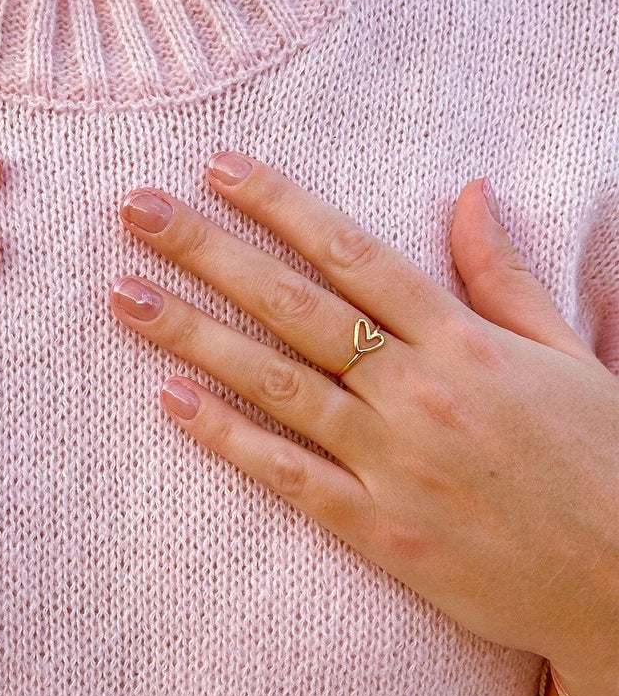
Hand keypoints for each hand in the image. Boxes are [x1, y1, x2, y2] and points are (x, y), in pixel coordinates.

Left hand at [109, 152, 618, 695]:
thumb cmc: (602, 454)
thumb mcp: (565, 351)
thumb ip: (503, 273)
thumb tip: (467, 192)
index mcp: (462, 337)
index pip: (351, 251)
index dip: (278, 203)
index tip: (218, 167)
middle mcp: (418, 389)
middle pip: (293, 303)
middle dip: (208, 250)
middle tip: (137, 208)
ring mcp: (394, 461)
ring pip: (276, 381)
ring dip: (193, 333)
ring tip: (125, 293)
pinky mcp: (381, 529)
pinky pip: (291, 475)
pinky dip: (228, 438)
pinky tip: (169, 399)